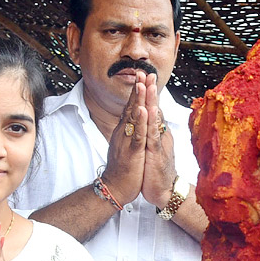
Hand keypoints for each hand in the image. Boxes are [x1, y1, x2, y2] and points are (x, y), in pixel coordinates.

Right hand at [100, 75, 148, 204]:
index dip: (137, 92)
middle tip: (144, 72)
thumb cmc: (122, 169)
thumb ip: (129, 132)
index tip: (143, 77)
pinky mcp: (132, 152)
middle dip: (139, 89)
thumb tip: (132, 122)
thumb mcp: (126, 145)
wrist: (114, 188)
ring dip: (139, 100)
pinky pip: (137, 135)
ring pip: (134, 118)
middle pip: (131, 107)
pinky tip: (144, 111)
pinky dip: (141, 123)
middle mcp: (124, 133)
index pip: (131, 107)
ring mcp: (127, 141)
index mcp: (124, 131)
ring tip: (143, 84)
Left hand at [140, 74, 176, 206]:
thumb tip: (151, 120)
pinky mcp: (157, 153)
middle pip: (155, 108)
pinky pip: (153, 136)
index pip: (152, 108)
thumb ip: (153, 132)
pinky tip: (148, 112)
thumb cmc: (157, 169)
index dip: (148, 93)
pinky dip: (150, 123)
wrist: (164, 191)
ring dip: (151, 101)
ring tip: (148, 85)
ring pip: (155, 119)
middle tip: (148, 72)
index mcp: (157, 132)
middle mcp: (160, 134)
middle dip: (151, 90)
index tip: (144, 77)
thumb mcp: (153, 147)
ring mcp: (159, 143)